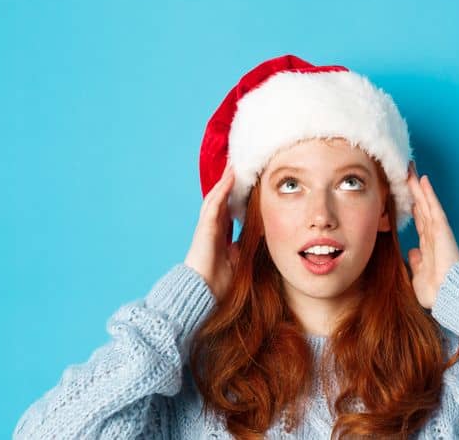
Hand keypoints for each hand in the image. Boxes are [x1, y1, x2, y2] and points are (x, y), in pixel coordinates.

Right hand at [184, 163, 238, 299]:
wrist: (202, 293)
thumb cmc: (218, 282)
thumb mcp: (237, 262)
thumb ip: (243, 248)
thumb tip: (256, 237)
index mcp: (220, 236)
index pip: (229, 211)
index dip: (236, 197)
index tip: (246, 184)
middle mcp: (212, 229)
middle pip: (221, 200)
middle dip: (229, 184)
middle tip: (238, 166)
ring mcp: (207, 227)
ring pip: (216, 198)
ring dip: (225, 181)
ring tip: (233, 165)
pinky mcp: (205, 229)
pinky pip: (214, 205)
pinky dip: (222, 190)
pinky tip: (229, 178)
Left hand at [406, 161, 458, 309]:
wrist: (448, 296)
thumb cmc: (436, 291)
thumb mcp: (419, 275)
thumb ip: (417, 262)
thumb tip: (413, 251)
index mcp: (428, 245)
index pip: (419, 220)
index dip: (413, 206)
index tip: (406, 194)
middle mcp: (433, 234)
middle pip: (421, 206)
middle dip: (413, 190)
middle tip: (406, 172)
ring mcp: (438, 230)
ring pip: (426, 202)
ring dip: (418, 186)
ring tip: (410, 169)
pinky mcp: (441, 229)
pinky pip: (433, 207)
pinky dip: (428, 193)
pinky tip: (423, 180)